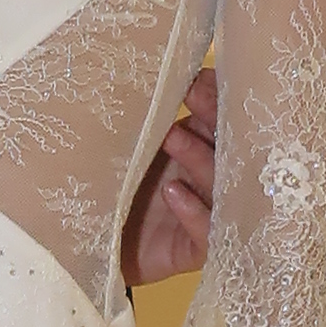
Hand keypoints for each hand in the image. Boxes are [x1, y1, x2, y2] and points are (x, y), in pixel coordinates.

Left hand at [123, 61, 216, 289]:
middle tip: (194, 97)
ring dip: (199, 159)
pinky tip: (172, 191)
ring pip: (222, 186)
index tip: (201, 76)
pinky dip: (192, 211)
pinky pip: (207, 232)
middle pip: (232, 149)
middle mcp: (213, 180)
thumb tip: (168, 79)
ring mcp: (211, 215)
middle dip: (216, 120)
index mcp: (203, 148)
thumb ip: (152, 121)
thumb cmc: (113, 188)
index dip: (218, 97)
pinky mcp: (198, 250)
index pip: (223, 120)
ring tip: (172, 138)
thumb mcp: (133, 147)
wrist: (93, 246)